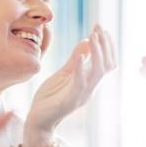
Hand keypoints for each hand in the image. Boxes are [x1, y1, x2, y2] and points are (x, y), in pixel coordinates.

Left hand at [25, 24, 116, 146]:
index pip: (107, 61)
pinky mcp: (71, 101)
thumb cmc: (50, 97)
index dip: (106, 44)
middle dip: (105, 44)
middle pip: (108, 65)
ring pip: (99, 72)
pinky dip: (81, 68)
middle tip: (98, 28)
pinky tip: (79, 56)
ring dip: (97, 53)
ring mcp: (82, 95)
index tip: (99, 27)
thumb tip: (87, 41)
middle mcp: (90, 88)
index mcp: (90, 81)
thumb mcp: (63, 74)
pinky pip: (80, 83)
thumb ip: (75, 60)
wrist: (38, 120)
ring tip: (92, 36)